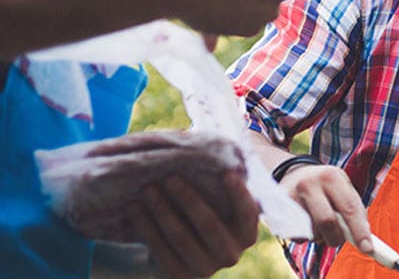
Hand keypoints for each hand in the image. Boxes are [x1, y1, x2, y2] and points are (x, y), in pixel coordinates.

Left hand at [127, 170, 258, 277]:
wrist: (180, 248)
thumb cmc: (202, 209)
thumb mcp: (216, 197)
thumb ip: (221, 178)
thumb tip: (214, 147)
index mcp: (246, 233)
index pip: (247, 213)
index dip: (238, 194)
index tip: (225, 172)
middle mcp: (231, 254)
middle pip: (208, 223)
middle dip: (187, 198)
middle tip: (169, 176)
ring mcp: (206, 269)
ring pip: (180, 236)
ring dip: (161, 210)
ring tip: (147, 188)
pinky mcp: (180, 277)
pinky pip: (160, 251)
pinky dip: (146, 228)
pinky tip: (135, 208)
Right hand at [279, 164, 372, 254]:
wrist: (294, 174)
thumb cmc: (326, 185)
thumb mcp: (342, 186)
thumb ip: (354, 208)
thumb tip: (365, 236)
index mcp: (331, 176)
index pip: (349, 207)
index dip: (359, 230)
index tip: (367, 248)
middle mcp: (309, 183)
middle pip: (327, 222)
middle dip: (336, 238)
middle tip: (338, 239)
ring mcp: (291, 196)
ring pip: (311, 232)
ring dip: (320, 236)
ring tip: (318, 222)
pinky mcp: (277, 210)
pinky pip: (296, 236)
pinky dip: (305, 236)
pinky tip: (305, 222)